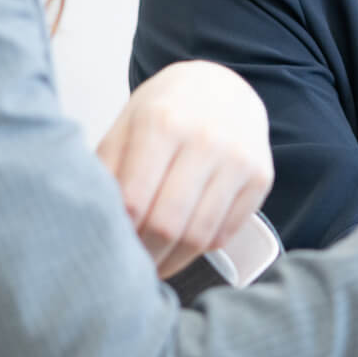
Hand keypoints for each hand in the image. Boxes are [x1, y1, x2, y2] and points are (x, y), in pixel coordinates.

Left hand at [95, 61, 272, 278]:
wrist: (223, 87)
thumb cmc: (166, 110)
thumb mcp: (127, 125)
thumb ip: (107, 170)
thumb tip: (96, 225)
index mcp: (161, 122)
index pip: (134, 200)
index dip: (119, 235)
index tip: (109, 250)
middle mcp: (205, 138)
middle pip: (168, 223)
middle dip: (145, 256)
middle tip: (130, 269)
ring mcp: (238, 159)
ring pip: (200, 235)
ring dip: (173, 261)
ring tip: (155, 265)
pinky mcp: (260, 177)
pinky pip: (226, 232)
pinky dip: (201, 248)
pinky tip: (183, 244)